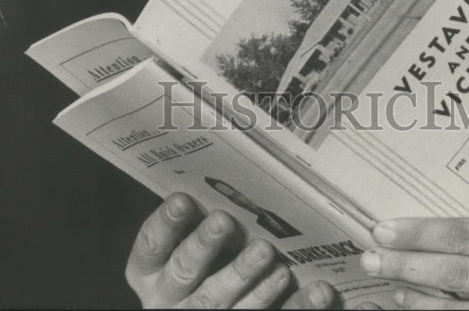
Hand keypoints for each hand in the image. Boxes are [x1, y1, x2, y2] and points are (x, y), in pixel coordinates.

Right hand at [127, 192, 338, 308]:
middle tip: (224, 220)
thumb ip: (198, 221)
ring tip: (266, 250)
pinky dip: (298, 305)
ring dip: (245, 275)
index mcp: (153, 274)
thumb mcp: (187, 248)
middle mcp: (172, 301)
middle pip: (184, 272)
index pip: (151, 247)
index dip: (166, 223)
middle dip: (203, 245)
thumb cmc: (202, 267)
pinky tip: (317, 289)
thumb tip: (227, 172)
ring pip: (222, 302)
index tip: (182, 198)